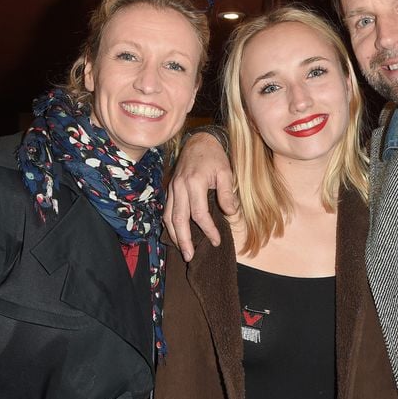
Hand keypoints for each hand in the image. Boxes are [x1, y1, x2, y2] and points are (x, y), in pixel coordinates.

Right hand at [164, 132, 236, 260]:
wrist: (199, 141)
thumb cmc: (214, 157)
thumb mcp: (226, 172)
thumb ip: (227, 193)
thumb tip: (230, 213)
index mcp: (194, 183)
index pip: (199, 214)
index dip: (208, 230)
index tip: (216, 240)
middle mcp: (179, 187)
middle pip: (178, 219)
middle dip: (183, 240)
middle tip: (190, 257)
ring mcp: (172, 188)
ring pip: (169, 216)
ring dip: (174, 235)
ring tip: (182, 250)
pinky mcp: (170, 189)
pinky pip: (167, 210)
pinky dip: (170, 224)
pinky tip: (176, 234)